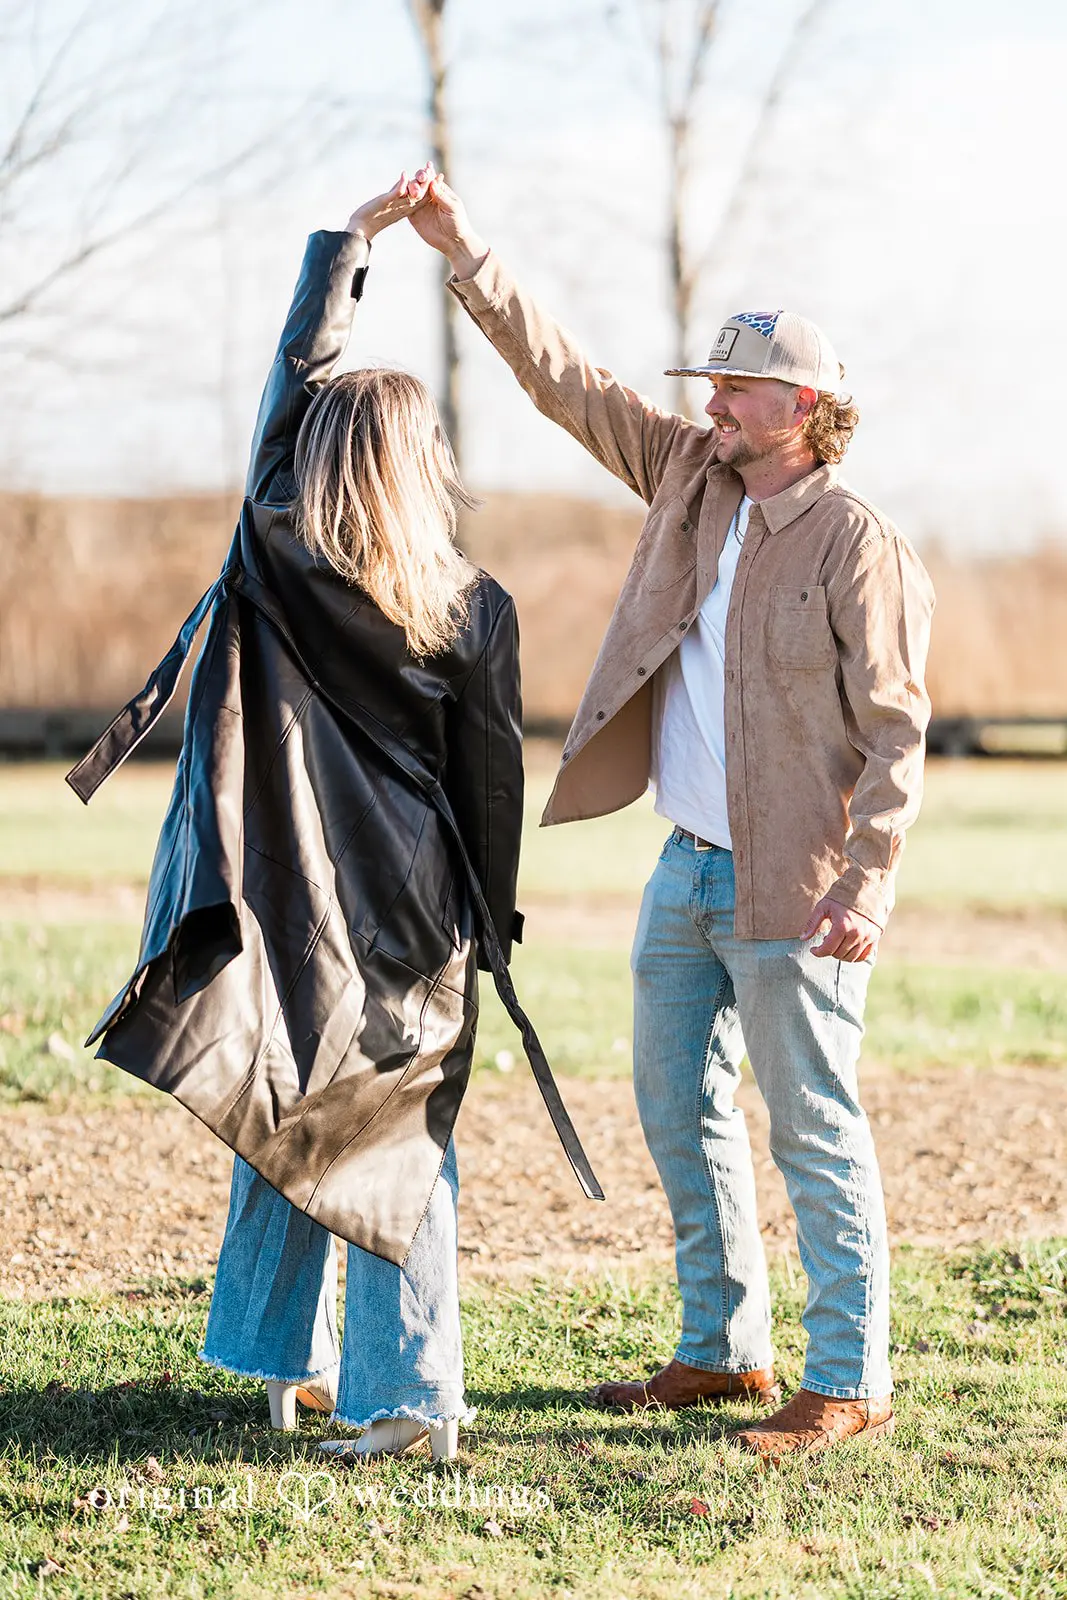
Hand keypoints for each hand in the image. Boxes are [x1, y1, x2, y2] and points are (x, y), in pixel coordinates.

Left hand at [345, 170, 433, 240]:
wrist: (362, 227)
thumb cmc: (373, 217)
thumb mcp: (390, 203)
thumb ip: (397, 194)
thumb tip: (402, 185)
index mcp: (406, 209)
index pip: (423, 199)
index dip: (432, 189)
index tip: (439, 178)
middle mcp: (404, 208)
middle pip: (421, 196)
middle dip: (430, 184)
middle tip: (437, 173)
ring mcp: (396, 205)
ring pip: (412, 195)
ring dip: (420, 184)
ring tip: (426, 171)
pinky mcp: (386, 202)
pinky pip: (396, 193)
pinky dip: (401, 184)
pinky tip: (405, 174)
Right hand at [406, 163, 488, 278]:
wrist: (453, 242)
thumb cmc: (458, 223)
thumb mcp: (452, 207)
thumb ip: (442, 196)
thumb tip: (432, 183)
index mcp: (439, 191)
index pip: (431, 178)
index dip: (428, 173)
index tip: (427, 170)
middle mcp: (428, 196)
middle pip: (419, 183)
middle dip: (418, 179)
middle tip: (420, 180)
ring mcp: (420, 205)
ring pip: (412, 192)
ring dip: (411, 188)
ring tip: (414, 191)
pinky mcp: (414, 215)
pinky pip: (406, 205)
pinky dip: (404, 200)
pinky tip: (403, 196)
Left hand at [802, 897, 880, 961]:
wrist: (865, 888)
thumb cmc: (841, 897)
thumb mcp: (823, 907)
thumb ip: (812, 923)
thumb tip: (803, 938)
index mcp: (842, 926)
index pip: (828, 949)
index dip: (818, 952)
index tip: (813, 949)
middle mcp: (856, 934)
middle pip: (839, 954)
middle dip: (829, 950)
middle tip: (826, 940)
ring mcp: (867, 937)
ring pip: (851, 958)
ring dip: (841, 954)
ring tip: (837, 942)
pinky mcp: (875, 937)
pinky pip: (864, 956)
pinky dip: (855, 956)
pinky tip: (848, 947)